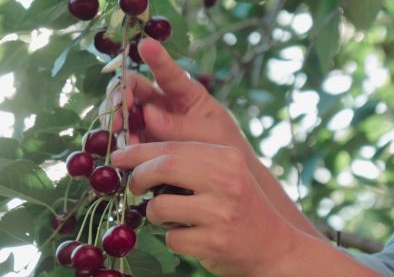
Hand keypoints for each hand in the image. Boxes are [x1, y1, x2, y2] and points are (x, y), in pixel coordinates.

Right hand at [104, 38, 252, 157]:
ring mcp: (150, 122)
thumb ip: (180, 126)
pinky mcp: (143, 141)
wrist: (226, 178)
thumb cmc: (224, 146)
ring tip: (120, 131)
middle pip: (134, 86)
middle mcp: (163, 103)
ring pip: (124, 110)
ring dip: (115, 117)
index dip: (156, 58)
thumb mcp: (209, 134)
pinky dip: (119, 142)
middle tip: (121, 106)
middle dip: (121, 92)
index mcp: (186, 93)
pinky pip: (125, 137)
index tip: (144, 44)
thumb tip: (147, 114)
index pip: (169, 72)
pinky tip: (125, 150)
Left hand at [111, 142, 292, 276]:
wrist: (275, 246)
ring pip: (160, 207)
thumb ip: (191, 162)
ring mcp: (221, 213)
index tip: (117, 156)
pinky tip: (190, 236)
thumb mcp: (225, 174)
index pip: (173, 147)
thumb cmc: (239, 206)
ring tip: (170, 216)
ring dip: (154, 213)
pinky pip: (172, 238)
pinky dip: (173, 238)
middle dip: (138, 176)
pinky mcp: (215, 243)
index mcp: (227, 157)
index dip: (138, 151)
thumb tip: (137, 155)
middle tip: (132, 186)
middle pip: (164, 167)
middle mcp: (227, 181)